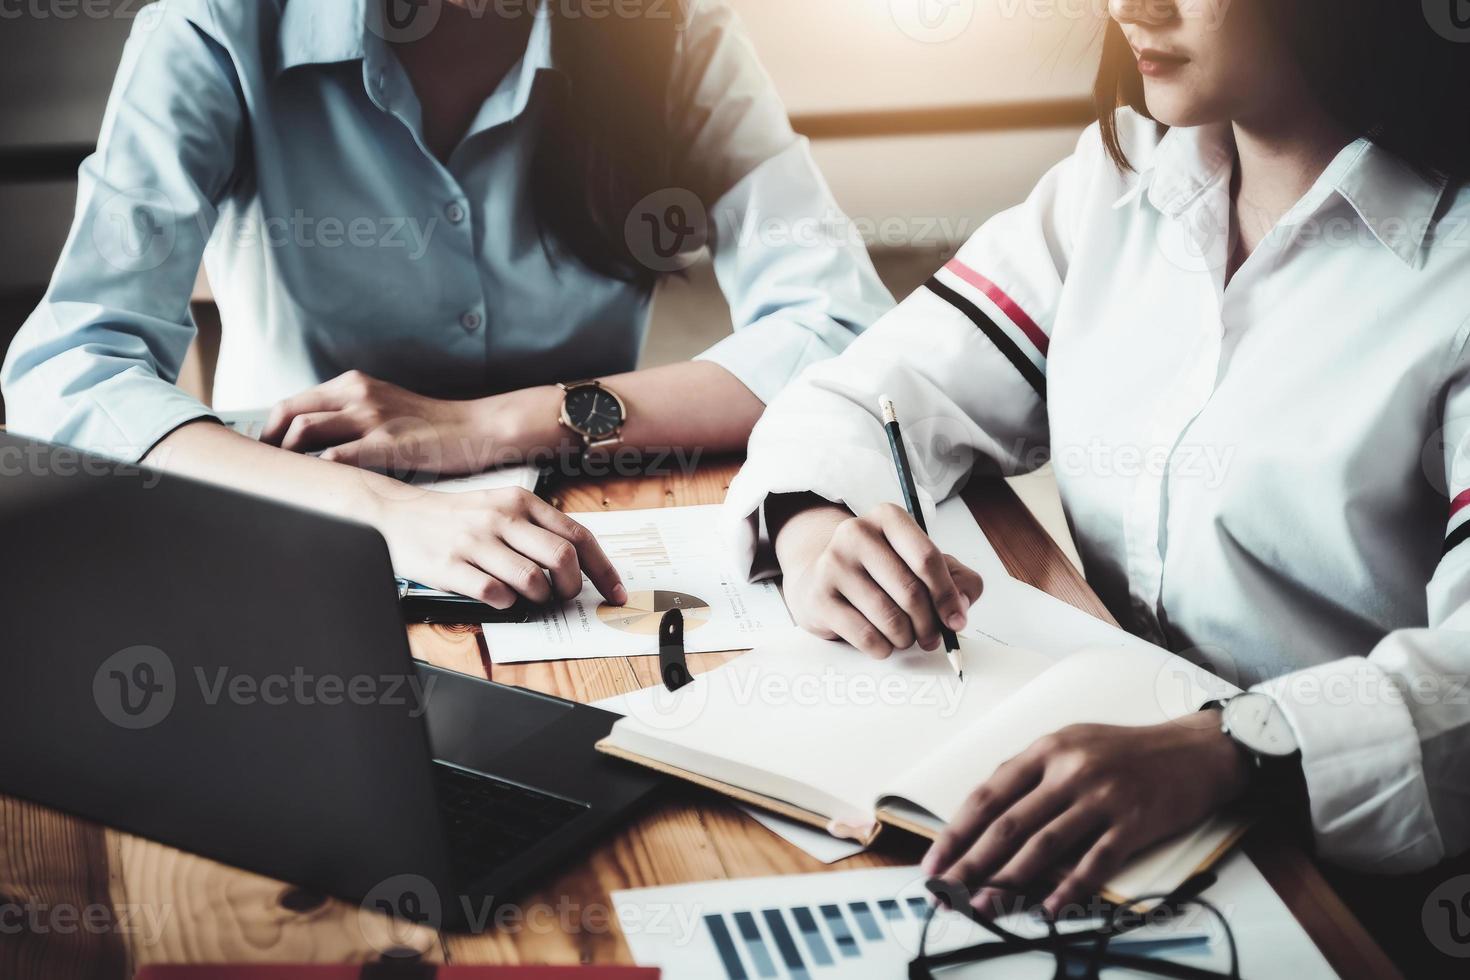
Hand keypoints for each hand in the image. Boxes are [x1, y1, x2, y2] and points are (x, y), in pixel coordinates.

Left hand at [261, 371, 562, 475]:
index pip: (293, 403)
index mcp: (354, 384)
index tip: (262, 451)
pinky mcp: (388, 443)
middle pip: (289, 413)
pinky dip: (316, 469)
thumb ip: (352, 415)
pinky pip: (337, 455)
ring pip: (305, 430)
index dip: (269, 429)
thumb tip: (318, 440)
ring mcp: (372, 416)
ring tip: (281, 479)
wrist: (478, 428)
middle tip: (261, 468)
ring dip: (285, 456)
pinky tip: (313, 486)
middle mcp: (357, 394)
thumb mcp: (386, 408)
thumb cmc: (434, 426)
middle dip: (267, 442)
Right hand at [375, 485, 626, 608]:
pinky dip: (506, 604)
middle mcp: (501, 518)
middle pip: (562, 559)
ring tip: (529, 597)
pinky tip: (499, 597)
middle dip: (573, 588)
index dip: (604, 569)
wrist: (394, 515)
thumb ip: (537, 528)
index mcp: (520, 501)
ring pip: (533, 580)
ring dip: (540, 599)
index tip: (615, 592)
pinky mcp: (451, 567)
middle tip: (564, 597)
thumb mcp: (500, 507)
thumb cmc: (455, 518)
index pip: (578, 535)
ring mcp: (475, 542)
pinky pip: (496, 595)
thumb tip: (579, 564)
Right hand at [773, 500, 982, 657]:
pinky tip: (881, 642)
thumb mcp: (922, 565)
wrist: (822, 579)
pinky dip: (883, 648)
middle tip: (932, 637)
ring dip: (906, 638)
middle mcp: (856, 532)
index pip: (927, 558)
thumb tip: (959, 609)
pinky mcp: (819, 597)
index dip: (947, 595)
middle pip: (910, 592)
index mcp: (888, 518)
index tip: (956, 620)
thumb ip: (957, 580)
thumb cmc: (880, 572)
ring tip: (904, 636)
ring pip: (890, 618)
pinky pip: (866, 636)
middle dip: (929, 624)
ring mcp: (833, 563)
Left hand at [921, 713, 1250, 918]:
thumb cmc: (1126, 751)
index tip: (935, 860)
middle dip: (971, 864)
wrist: (1195, 750)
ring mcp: (1102, 797)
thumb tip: (988, 818)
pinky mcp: (1133, 823)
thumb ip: (1031, 775)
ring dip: (1009, 882)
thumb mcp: (1072, 743)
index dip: (957, 831)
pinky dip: (1069, 889)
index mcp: (1047, 749)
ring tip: (983, 906)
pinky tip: (1048, 909)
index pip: (989, 795)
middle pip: (1008, 825)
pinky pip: (1094, 863)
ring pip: (1043, 846)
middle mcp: (1070, 770)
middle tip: (947, 892)